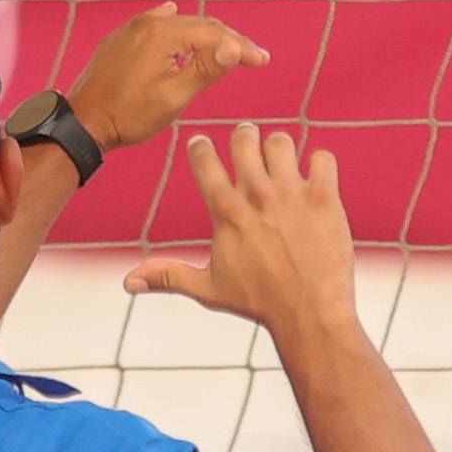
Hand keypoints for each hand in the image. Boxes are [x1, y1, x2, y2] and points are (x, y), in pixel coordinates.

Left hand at [68, 3, 268, 155]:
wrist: (83, 122)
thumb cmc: (128, 115)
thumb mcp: (173, 97)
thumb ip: (205, 70)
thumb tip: (235, 47)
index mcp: (163, 33)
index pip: (215, 33)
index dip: (242, 47)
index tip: (263, 61)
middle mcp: (147, 22)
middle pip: (199, 25)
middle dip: (228, 40)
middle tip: (253, 57)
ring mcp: (131, 29)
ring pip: (179, 25)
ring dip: (205, 36)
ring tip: (225, 50)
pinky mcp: (120, 39)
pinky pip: (157, 26)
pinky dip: (178, 31)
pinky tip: (179, 28)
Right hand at [122, 122, 355, 343]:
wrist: (309, 314)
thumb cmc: (258, 303)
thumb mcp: (208, 289)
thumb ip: (168, 276)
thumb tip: (127, 283)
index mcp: (226, 211)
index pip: (204, 159)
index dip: (201, 147)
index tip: (203, 146)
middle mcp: (257, 195)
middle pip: (244, 138)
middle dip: (244, 137)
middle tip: (249, 145)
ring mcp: (292, 194)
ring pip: (282, 142)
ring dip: (280, 150)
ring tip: (281, 165)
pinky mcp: (325, 198)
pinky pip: (322, 158)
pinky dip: (319, 164)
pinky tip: (315, 180)